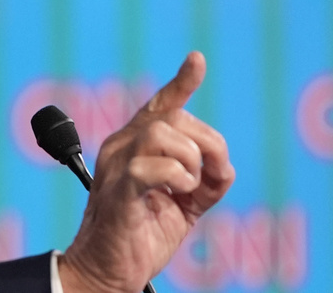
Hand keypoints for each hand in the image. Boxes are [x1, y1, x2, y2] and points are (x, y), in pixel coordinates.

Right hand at [58, 52, 234, 292]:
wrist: (108, 271)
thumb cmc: (140, 236)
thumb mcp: (184, 205)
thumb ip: (205, 181)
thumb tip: (224, 168)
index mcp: (134, 145)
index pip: (159, 105)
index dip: (181, 82)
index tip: (197, 60)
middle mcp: (120, 147)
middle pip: (173, 118)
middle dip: (207, 143)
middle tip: (212, 177)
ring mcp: (116, 167)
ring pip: (160, 134)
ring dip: (189, 159)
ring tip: (189, 188)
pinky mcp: (117, 193)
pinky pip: (147, 167)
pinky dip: (175, 175)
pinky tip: (179, 194)